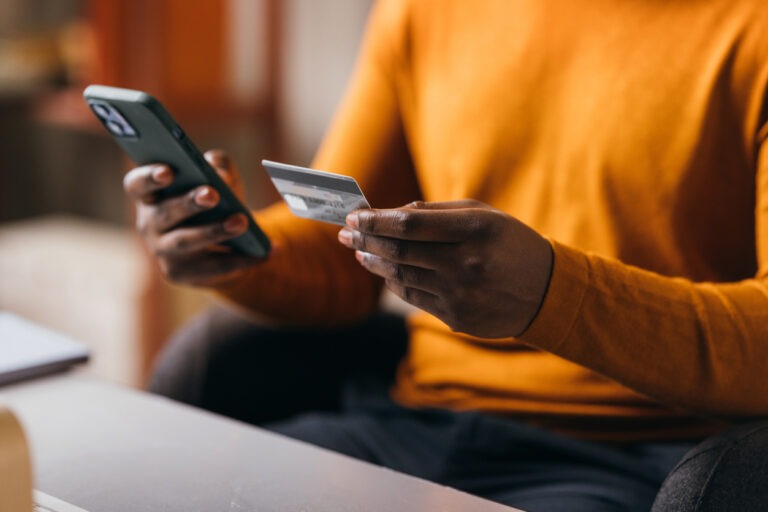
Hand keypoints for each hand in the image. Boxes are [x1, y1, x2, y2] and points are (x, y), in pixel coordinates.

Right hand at [123, 150, 263, 286]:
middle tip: (212, 194)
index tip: (168, 171)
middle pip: (164, 213)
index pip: (137, 184)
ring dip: (215, 231)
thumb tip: (219, 169)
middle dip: (189, 203)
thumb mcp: (219, 181)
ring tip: (241, 221)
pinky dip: (242, 258)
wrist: (219, 248)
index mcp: (151, 195)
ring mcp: (164, 252)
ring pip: (187, 241)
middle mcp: (149, 224)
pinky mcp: (182, 274)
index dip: (148, 177)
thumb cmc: (213, 204)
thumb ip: (219, 167)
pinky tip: (264, 252)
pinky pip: (214, 266)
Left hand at [337, 200, 552, 337]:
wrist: (546, 293)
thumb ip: (437, 211)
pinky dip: (393, 282)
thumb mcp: (483, 216)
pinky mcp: (456, 318)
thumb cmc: (509, 244)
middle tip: (346, 232)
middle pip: (399, 251)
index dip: (376, 220)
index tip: (354, 215)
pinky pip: (413, 297)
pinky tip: (382, 271)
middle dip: (366, 239)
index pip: (409, 224)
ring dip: (374, 262)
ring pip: (401, 276)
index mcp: (475, 229)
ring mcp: (460, 294)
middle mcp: (466, 263)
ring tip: (359, 251)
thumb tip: (391, 213)